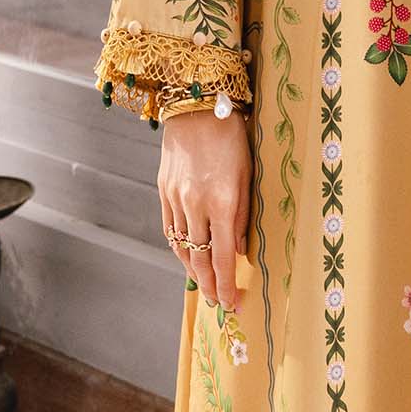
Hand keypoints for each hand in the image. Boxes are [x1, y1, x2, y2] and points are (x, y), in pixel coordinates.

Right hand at [158, 109, 249, 308]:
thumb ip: (241, 217)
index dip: (226, 284)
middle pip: (199, 259)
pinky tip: (187, 258)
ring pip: (181, 247)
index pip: (221, 257)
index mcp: (221, 202)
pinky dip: (179, 248)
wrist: (198, 108)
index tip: (232, 303)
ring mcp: (175, 199)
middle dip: (210, 285)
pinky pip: (170, 229)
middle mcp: (194, 205)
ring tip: (205, 286)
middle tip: (219, 304)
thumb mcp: (247, 177)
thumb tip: (235, 250)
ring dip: (193, 271)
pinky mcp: (164, 191)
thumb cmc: (232, 139)